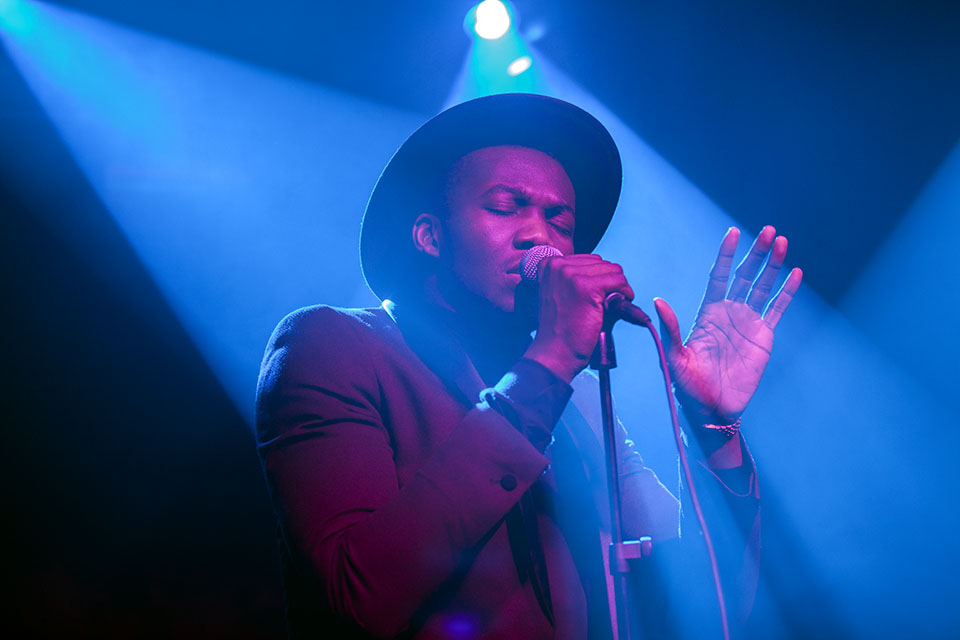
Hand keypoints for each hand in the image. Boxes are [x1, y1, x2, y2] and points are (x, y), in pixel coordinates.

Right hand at [524, 254, 633, 382]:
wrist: (555, 352)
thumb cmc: (560, 329)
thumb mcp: (559, 294)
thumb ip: (575, 279)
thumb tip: (609, 272)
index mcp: (549, 264)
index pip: (589, 260)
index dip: (599, 278)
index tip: (600, 295)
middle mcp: (558, 266)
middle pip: (602, 263)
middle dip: (609, 282)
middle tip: (607, 302)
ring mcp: (571, 275)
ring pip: (613, 270)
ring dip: (618, 287)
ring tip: (611, 305)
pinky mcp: (587, 287)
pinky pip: (618, 280)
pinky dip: (624, 293)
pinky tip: (618, 305)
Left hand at [653, 226, 801, 423]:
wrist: (712, 409)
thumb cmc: (688, 385)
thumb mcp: (674, 357)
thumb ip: (670, 328)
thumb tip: (657, 300)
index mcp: (707, 312)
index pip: (719, 276)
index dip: (726, 255)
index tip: (732, 233)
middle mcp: (729, 312)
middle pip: (745, 275)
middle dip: (756, 253)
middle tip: (769, 231)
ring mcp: (748, 322)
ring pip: (763, 287)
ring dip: (773, 265)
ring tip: (782, 242)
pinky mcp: (764, 336)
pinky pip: (777, 309)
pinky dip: (786, 292)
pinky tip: (795, 274)